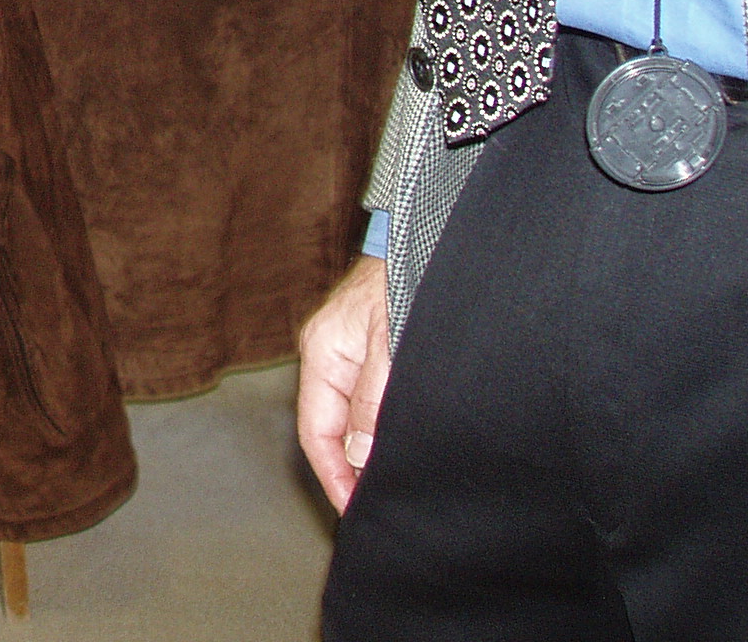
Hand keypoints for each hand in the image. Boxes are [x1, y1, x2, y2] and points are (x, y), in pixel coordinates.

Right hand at [296, 254, 390, 513]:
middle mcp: (330, 352)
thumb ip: (374, 400)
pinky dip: (379, 427)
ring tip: (389, 485)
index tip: (356, 512)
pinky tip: (397, 443)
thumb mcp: (393, 345)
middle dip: (349, 470)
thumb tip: (358, 454)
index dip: (335, 476)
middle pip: (331, 425)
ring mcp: (350, 348)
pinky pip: (369, 398)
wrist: (430, 234)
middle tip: (377, 508)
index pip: (317, 430)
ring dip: (367, 450)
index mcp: (323, 352)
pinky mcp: (374, 344)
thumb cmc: (409, 277)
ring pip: (352, 413)